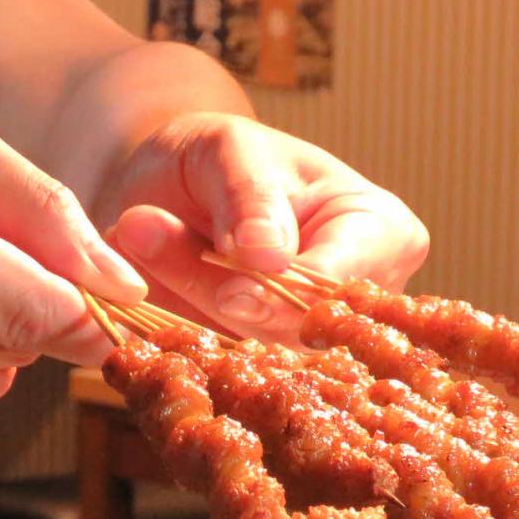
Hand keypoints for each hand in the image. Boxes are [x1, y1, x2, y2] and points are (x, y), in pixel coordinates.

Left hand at [102, 112, 427, 341]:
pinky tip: (142, 285)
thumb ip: (251, 197)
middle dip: (218, 293)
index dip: (286, 294)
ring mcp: (305, 342)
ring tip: (136, 232)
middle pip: (297, 328)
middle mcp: (353, 301)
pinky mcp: (255, 368)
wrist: (170, 188)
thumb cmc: (220, 158)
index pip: (346, 285)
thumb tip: (270, 260)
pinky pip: (216, 367)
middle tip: (140, 230)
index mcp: (382, 234)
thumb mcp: (231, 150)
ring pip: (249, 351)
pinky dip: (173, 331)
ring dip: (182, 303)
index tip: (231, 293)